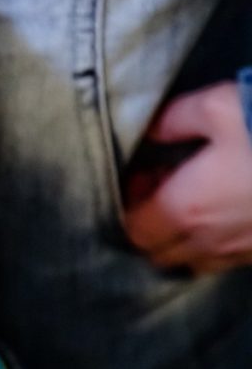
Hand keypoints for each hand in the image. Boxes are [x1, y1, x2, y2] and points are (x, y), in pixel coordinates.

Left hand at [123, 80, 251, 273]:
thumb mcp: (218, 107)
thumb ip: (173, 120)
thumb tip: (148, 132)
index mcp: (184, 208)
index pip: (134, 229)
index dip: (128, 206)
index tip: (141, 177)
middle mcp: (209, 241)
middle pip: (159, 253)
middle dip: (151, 226)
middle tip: (162, 189)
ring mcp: (244, 253)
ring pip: (195, 262)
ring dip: (183, 239)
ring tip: (193, 203)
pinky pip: (229, 260)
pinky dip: (217, 245)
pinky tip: (229, 213)